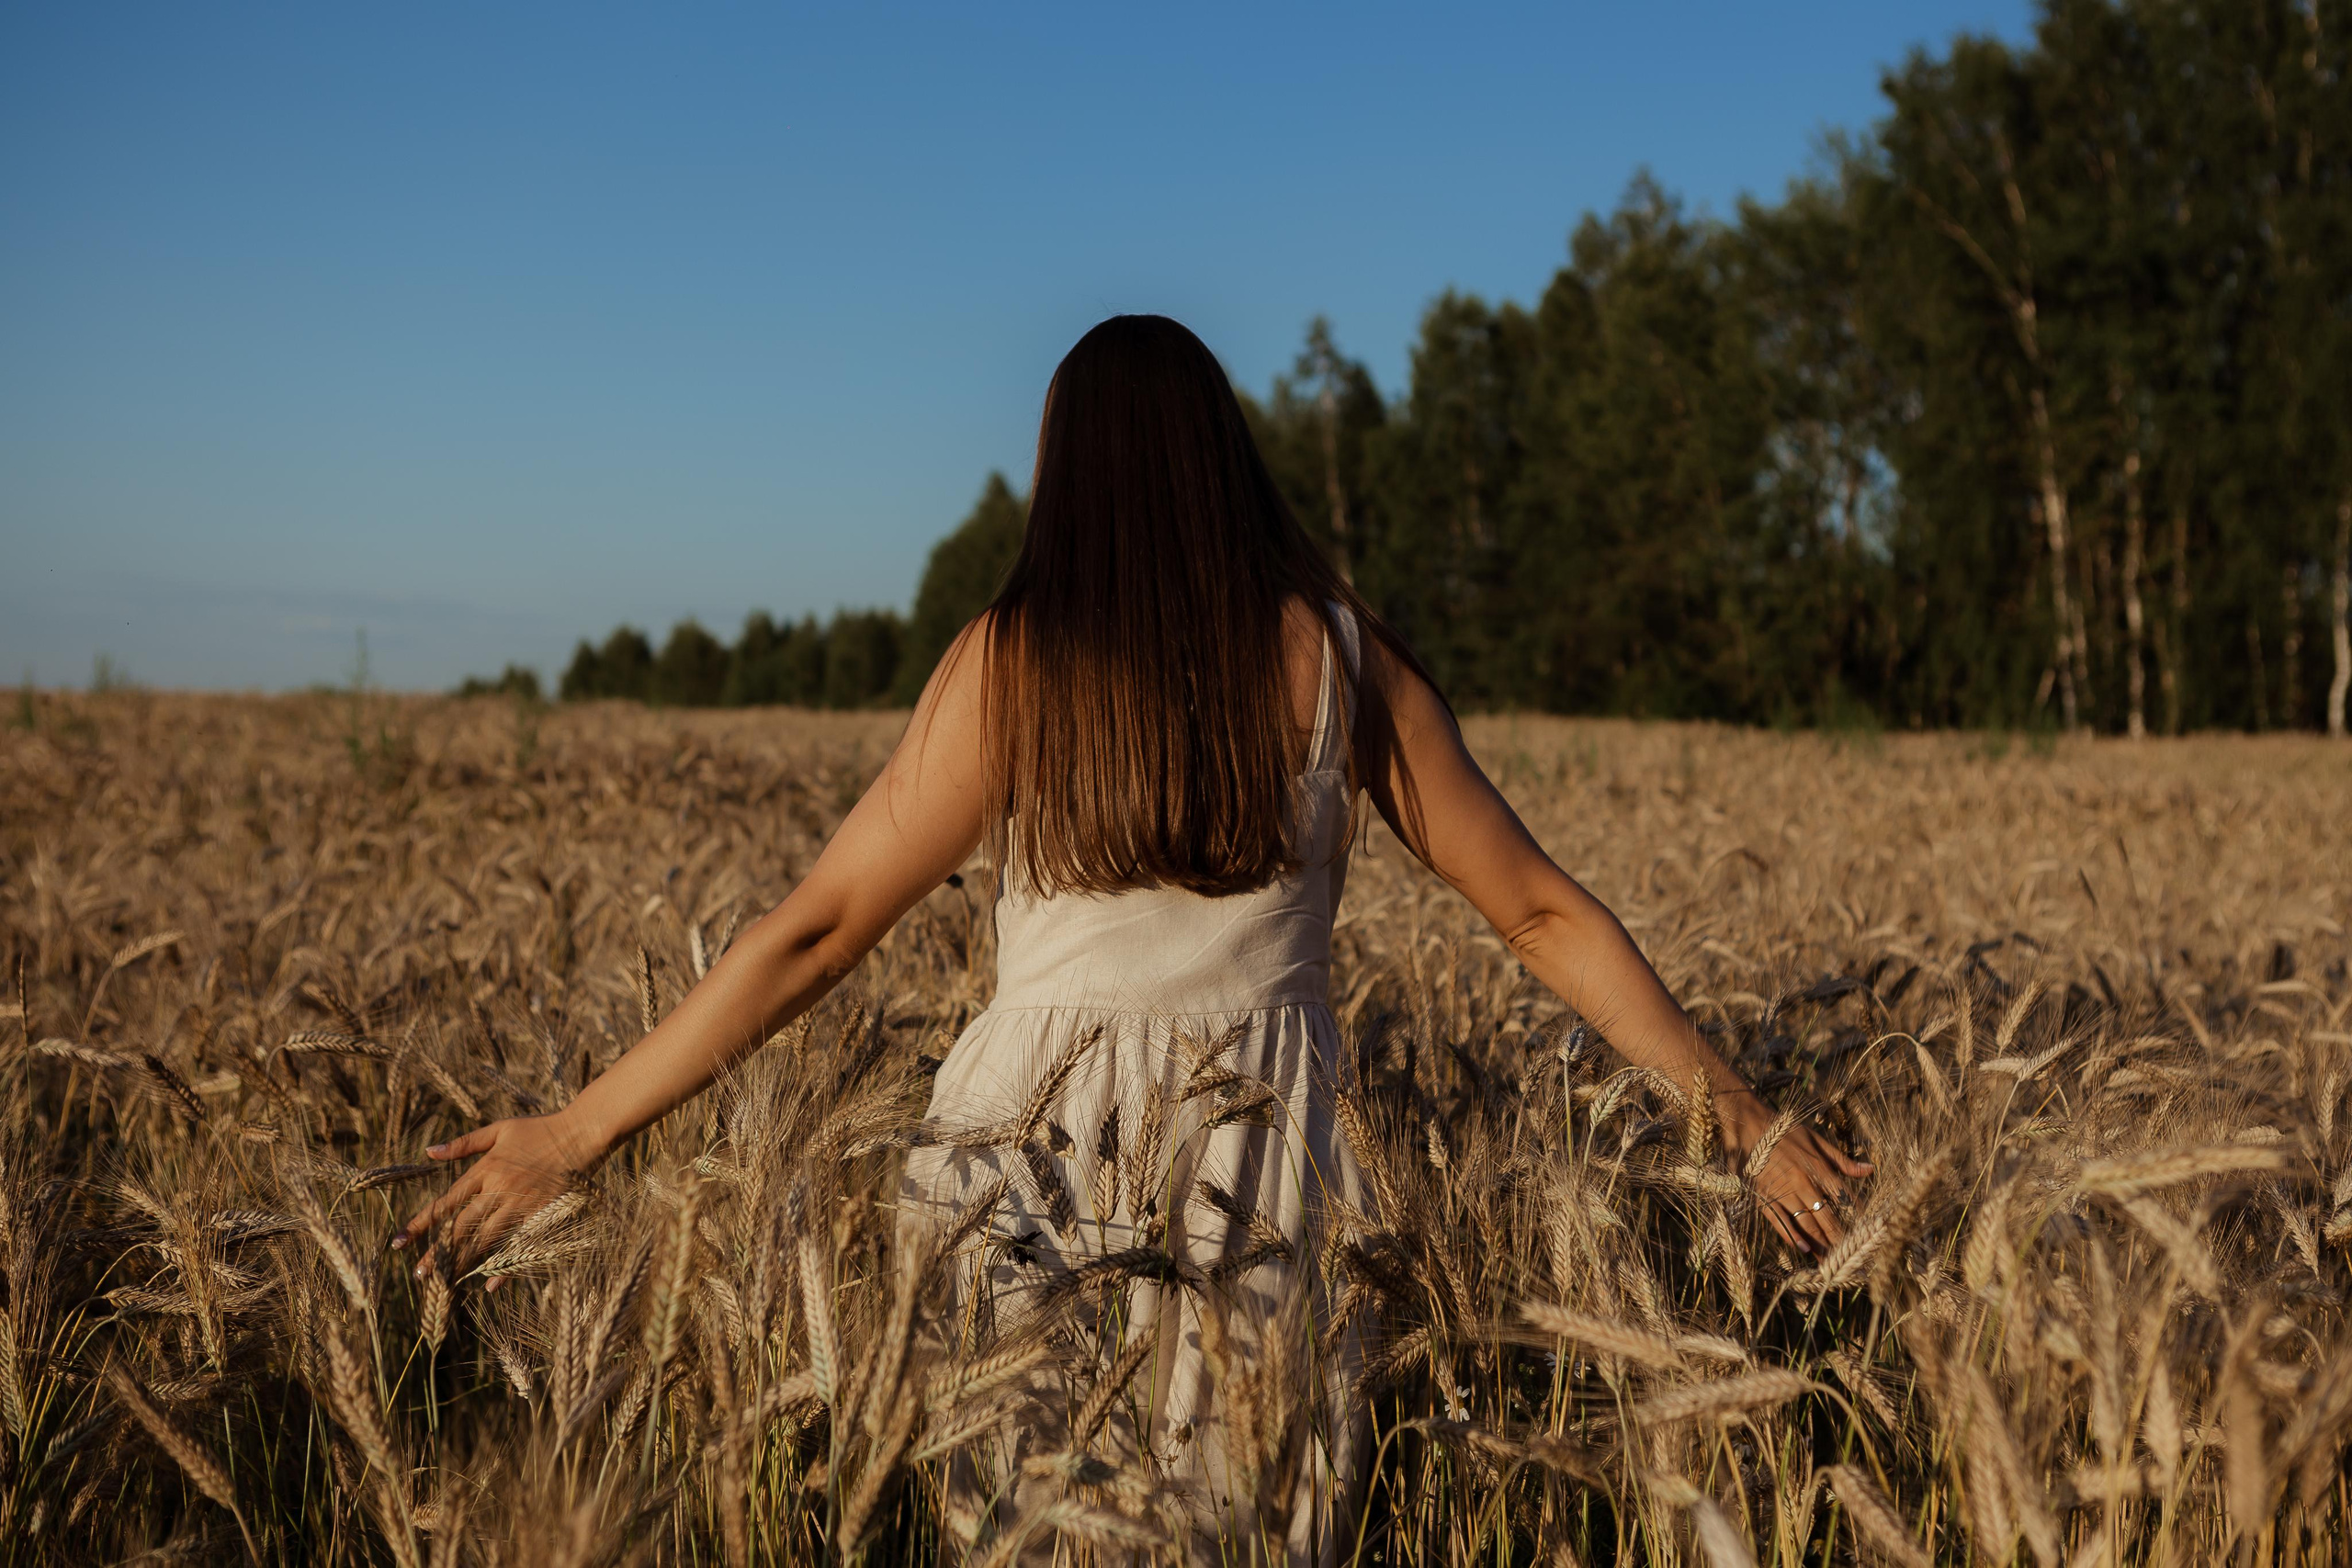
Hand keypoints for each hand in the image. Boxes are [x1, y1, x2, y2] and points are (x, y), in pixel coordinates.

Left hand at [392, 1112, 602, 1284]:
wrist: (581, 1134)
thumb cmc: (540, 1129)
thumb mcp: (500, 1129)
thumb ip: (465, 1143)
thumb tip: (429, 1152)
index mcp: (486, 1169)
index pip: (447, 1202)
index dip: (423, 1222)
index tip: (400, 1241)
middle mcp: (499, 1190)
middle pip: (462, 1227)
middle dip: (438, 1252)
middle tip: (419, 1273)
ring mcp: (521, 1206)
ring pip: (485, 1240)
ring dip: (463, 1262)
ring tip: (444, 1282)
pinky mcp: (541, 1216)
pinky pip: (518, 1244)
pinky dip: (505, 1266)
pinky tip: (490, 1285)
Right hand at [1722, 1096, 1873, 1257]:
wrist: (1747, 1124)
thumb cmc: (1784, 1131)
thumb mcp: (1816, 1140)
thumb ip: (1842, 1160)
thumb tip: (1870, 1169)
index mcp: (1818, 1168)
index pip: (1844, 1198)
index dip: (1857, 1217)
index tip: (1868, 1233)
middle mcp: (1803, 1183)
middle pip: (1827, 1217)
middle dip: (1839, 1239)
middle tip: (1851, 1258)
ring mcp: (1783, 1191)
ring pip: (1806, 1223)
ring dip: (1820, 1244)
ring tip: (1831, 1262)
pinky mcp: (1764, 1196)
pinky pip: (1780, 1220)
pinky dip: (1792, 1236)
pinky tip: (1803, 1249)